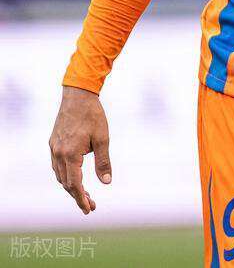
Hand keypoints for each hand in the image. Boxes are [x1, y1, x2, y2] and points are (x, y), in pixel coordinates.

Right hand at [49, 86, 111, 213]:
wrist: (78, 96)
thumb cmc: (93, 116)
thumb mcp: (103, 139)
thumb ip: (103, 162)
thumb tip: (107, 182)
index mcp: (70, 154)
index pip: (74, 184)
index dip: (82, 199)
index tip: (90, 209)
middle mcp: (58, 154)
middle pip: (66, 183)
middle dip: (78, 196)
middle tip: (92, 206)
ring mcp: (54, 149)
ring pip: (60, 175)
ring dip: (71, 187)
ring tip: (86, 194)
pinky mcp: (53, 144)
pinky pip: (57, 166)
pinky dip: (66, 175)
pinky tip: (75, 177)